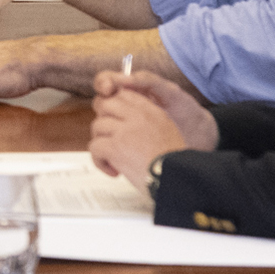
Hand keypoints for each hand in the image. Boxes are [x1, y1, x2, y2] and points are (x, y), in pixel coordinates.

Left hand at [88, 70, 217, 188]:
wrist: (179, 178)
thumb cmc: (176, 163)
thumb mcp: (168, 132)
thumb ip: (148, 123)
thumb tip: (127, 123)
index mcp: (152, 112)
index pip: (123, 94)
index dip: (113, 106)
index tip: (113, 120)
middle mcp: (137, 117)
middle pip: (105, 104)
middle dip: (102, 120)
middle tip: (108, 138)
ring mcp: (125, 130)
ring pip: (97, 125)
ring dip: (101, 143)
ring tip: (112, 158)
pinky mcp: (115, 147)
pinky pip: (95, 147)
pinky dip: (100, 161)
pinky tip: (114, 171)